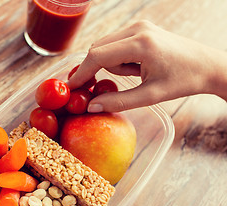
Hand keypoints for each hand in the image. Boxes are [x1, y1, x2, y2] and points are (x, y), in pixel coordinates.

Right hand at [68, 20, 226, 111]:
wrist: (207, 65)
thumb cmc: (183, 81)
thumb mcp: (151, 96)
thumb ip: (118, 102)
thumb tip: (92, 107)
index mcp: (141, 44)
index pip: (98, 56)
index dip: (81, 72)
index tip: (71, 87)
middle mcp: (138, 29)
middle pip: (97, 48)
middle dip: (98, 69)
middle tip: (105, 86)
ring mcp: (139, 25)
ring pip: (105, 46)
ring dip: (112, 64)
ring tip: (136, 74)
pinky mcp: (141, 27)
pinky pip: (115, 43)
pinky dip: (118, 57)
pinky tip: (137, 65)